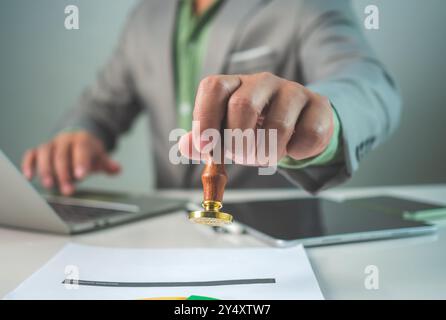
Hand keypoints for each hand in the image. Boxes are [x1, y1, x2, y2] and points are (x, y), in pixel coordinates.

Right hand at [21, 131, 120, 195]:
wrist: (77, 138)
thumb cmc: (89, 152)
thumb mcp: (100, 157)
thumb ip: (107, 164)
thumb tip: (117, 169)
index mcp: (82, 140)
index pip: (81, 149)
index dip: (80, 162)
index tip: (81, 176)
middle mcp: (65, 140)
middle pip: (62, 155)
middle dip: (64, 174)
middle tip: (68, 191)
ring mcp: (51, 144)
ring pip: (45, 153)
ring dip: (46, 170)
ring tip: (49, 185)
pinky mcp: (40, 150)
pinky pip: (31, 154)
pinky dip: (28, 164)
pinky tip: (29, 177)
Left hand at [179, 72, 333, 164]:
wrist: (298, 126)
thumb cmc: (256, 130)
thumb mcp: (227, 134)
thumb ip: (206, 141)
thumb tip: (186, 147)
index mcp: (234, 85)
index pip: (213, 88)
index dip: (205, 118)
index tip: (207, 147)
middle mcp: (262, 82)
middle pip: (243, 105)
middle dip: (238, 143)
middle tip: (242, 158)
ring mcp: (293, 90)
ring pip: (278, 124)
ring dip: (268, 153)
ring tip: (266, 156)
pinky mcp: (319, 105)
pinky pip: (308, 135)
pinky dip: (297, 153)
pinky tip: (292, 149)